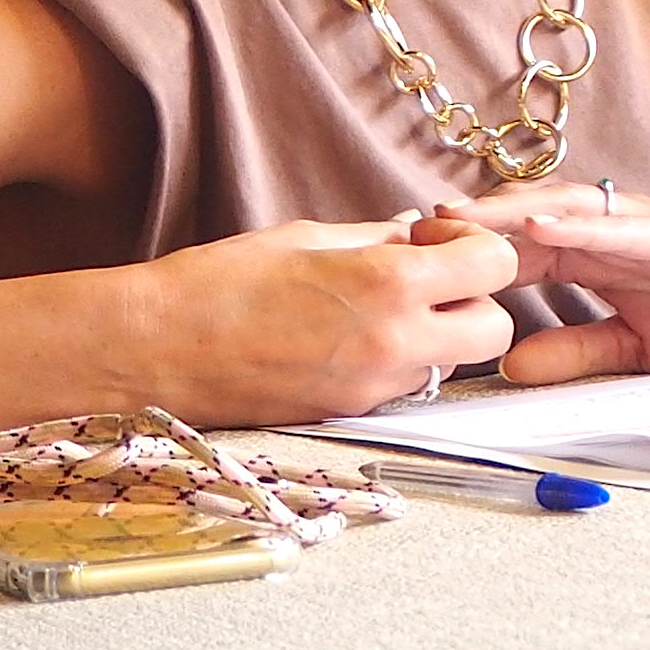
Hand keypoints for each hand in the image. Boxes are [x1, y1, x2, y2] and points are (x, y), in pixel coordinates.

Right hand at [131, 216, 526, 422]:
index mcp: (388, 283)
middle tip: (427, 281)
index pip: (493, 265)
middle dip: (474, 301)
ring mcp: (374, 387)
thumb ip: (376, 238)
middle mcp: (394, 342)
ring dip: (438, 336)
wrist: (153, 350)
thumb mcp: (307, 238)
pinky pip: (405, 387)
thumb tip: (415, 235)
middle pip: (495, 329)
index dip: (475, 247)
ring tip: (383, 311)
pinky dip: (398, 363)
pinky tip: (352, 339)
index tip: (435, 241)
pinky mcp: (350, 414)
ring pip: (453, 364)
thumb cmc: (218, 284)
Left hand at [420, 183, 649, 381]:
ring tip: (450, 220)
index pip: (516, 255)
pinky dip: (576, 224)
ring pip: (559, 213)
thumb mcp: (637, 351)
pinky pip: (620, 229)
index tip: (402, 269)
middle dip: (463, 229)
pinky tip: (536, 227)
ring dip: (503, 216)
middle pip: (521, 224)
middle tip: (397, 235)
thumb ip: (577, 351)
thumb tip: (510, 364)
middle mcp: (612, 233)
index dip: (462, 260)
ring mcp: (645, 229)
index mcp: (598, 259)